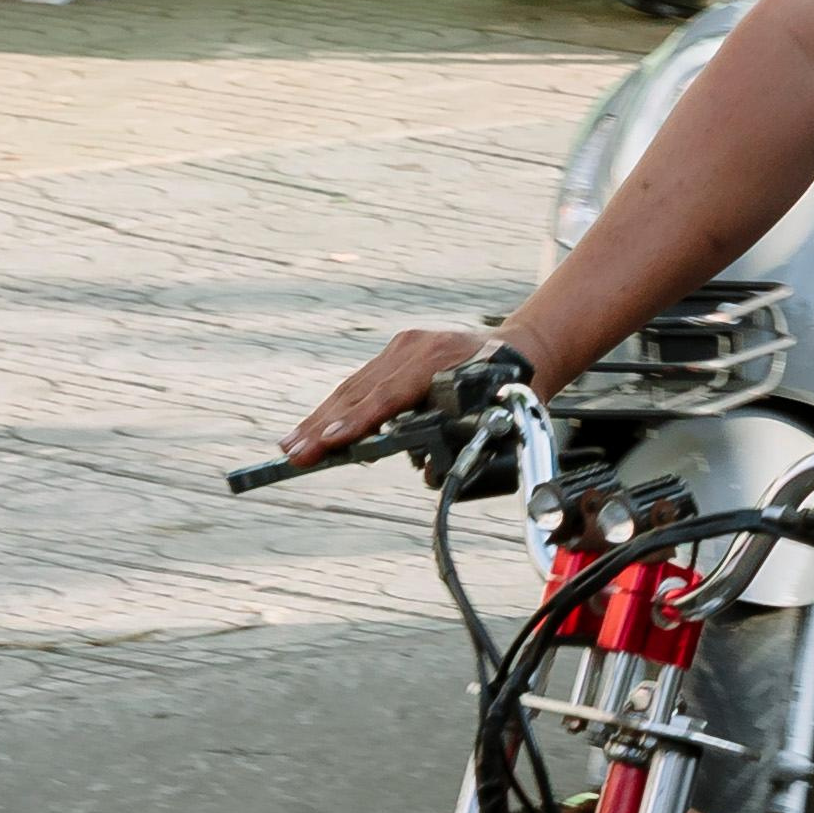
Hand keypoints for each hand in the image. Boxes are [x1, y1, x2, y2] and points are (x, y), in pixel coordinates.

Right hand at [286, 323, 497, 472]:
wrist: (521, 350)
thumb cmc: (511, 392)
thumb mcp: (493, 414)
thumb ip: (460, 436)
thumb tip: (427, 468)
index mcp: (441, 360)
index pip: (389, 395)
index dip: (358, 420)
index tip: (330, 441)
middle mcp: (418, 346)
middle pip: (361, 390)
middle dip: (323, 426)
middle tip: (294, 453)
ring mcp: (406, 344)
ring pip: (355, 385)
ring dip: (321, 419)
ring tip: (292, 445)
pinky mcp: (399, 347)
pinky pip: (362, 381)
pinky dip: (337, 407)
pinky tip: (314, 428)